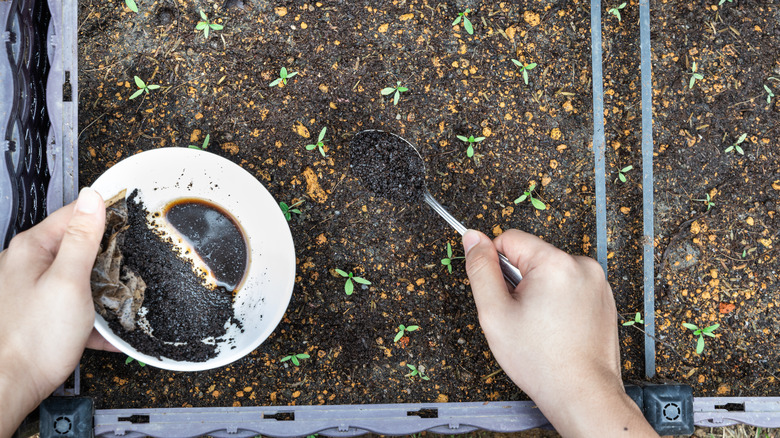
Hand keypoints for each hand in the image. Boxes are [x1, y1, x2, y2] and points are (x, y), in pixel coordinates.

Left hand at [0, 188, 115, 435]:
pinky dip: (93, 315)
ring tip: (121, 299)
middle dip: (109, 255)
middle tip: (133, 263)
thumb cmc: (35, 338)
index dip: (106, 213)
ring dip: (103, 288)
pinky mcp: (42, 312)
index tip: (133, 217)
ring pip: (80, 276)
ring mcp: (34, 289)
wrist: (12, 386)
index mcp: (32, 248)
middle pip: (79, 245)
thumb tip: (93, 197)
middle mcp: (28, 264)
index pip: (75, 213)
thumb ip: (82, 238)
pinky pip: (75, 304)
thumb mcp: (69, 281)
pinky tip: (108, 330)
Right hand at [463, 229, 656, 437]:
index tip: (499, 293)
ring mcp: (597, 281)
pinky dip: (558, 300)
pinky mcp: (604, 297)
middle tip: (519, 316)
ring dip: (539, 291)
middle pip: (532, 255)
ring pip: (550, 271)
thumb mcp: (495, 313)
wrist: (582, 393)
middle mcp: (582, 265)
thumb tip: (472, 238)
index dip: (495, 265)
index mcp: (555, 263)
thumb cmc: (540, 360)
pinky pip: (570, 285)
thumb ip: (480, 269)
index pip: (510, 239)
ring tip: (540, 325)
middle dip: (519, 281)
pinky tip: (556, 328)